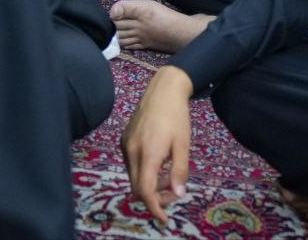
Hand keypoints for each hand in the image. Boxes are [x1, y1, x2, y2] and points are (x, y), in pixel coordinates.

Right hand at [122, 66, 192, 223]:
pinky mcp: (124, 139)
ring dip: (149, 184)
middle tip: (173, 193)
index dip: (154, 208)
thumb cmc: (177, 116)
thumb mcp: (183, 145)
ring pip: (133, 176)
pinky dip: (143, 172)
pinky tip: (158, 163)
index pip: (145, 191)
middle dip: (154, 198)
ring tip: (168, 177)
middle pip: (137, 187)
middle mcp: (132, 151)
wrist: (163, 89)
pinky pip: (131, 164)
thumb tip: (178, 194)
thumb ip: (180, 171)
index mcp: (148, 154)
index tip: (164, 219)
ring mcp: (126, 144)